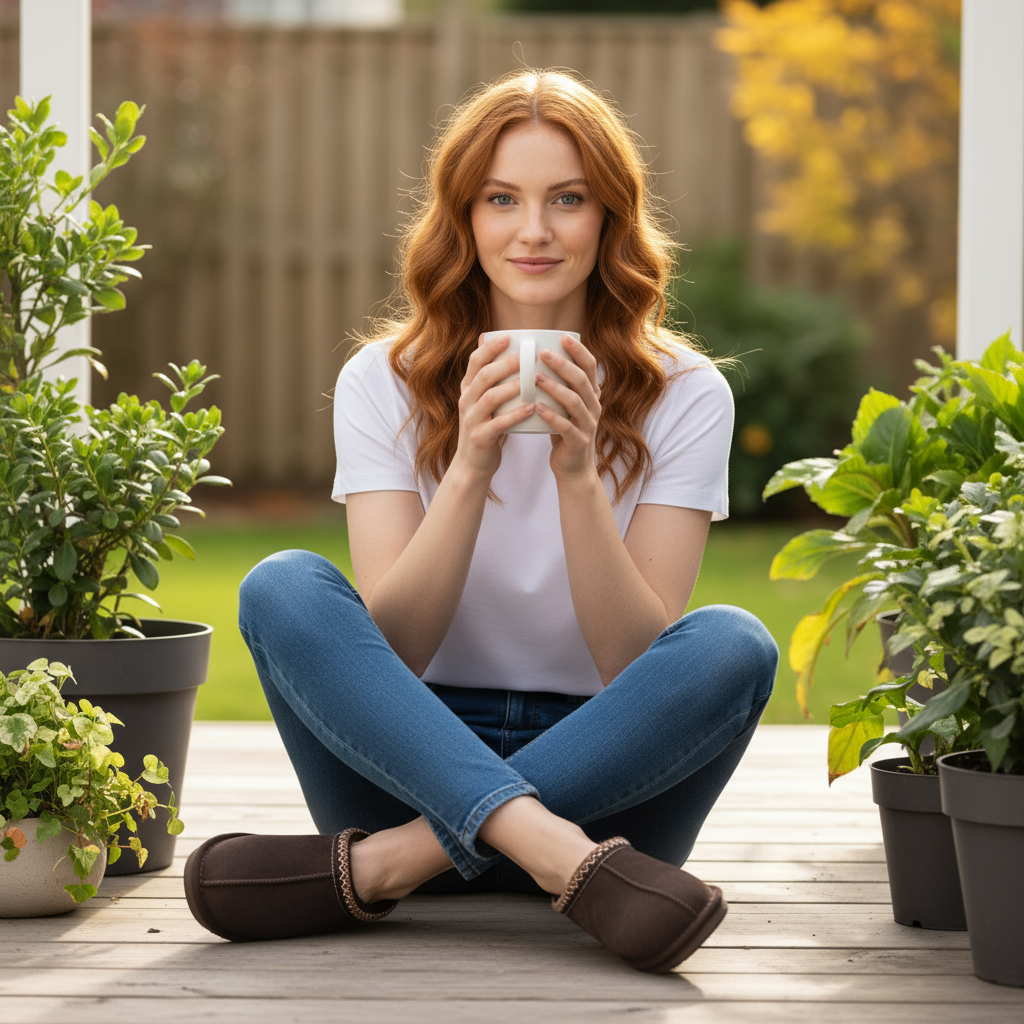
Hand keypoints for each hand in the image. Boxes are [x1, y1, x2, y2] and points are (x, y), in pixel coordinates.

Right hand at [451, 333, 537, 481]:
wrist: (472, 465)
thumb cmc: (484, 427)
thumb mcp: (481, 401)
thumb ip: (487, 377)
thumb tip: (490, 343)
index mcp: (467, 390)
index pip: (474, 362)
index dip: (489, 348)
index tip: (507, 337)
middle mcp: (466, 402)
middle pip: (483, 376)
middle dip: (504, 364)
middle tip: (525, 355)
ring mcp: (471, 420)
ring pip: (490, 398)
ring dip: (512, 387)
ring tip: (531, 380)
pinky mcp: (480, 438)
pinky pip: (499, 424)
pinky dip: (515, 415)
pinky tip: (531, 408)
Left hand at [534, 335, 601, 483]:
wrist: (573, 468)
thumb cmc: (563, 431)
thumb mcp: (565, 405)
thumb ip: (558, 384)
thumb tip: (535, 357)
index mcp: (591, 394)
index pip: (590, 367)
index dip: (579, 351)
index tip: (563, 337)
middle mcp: (593, 406)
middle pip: (582, 380)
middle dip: (563, 365)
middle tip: (542, 353)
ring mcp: (588, 425)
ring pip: (574, 402)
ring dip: (554, 388)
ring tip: (535, 378)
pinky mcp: (578, 442)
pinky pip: (566, 427)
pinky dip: (551, 417)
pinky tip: (537, 408)